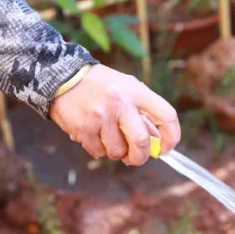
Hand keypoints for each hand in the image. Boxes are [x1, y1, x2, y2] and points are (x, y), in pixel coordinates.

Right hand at [49, 64, 180, 165]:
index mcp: (137, 91)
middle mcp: (121, 103)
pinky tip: (92, 134)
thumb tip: (156, 144)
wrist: (63, 76)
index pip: (167, 116)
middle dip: (140, 156)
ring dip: (115, 151)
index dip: (171, 137)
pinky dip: (97, 149)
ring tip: (107, 137)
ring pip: (117, 151)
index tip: (166, 148)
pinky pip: (98, 152)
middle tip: (135, 157)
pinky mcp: (84, 128)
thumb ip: (142, 113)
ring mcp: (101, 116)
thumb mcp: (126, 89)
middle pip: (141, 142)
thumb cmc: (100, 86)